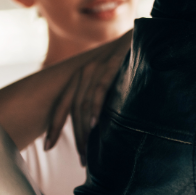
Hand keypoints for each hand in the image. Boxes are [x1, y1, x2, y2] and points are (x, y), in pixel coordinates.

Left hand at [43, 30, 131, 165]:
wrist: (148, 36)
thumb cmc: (133, 61)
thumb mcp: (114, 81)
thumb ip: (104, 98)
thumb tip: (99, 126)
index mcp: (82, 75)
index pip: (63, 103)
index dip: (53, 125)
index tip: (47, 147)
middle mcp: (85, 70)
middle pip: (72, 109)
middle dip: (75, 136)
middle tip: (82, 159)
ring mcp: (97, 66)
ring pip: (83, 103)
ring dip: (84, 130)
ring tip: (88, 151)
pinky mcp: (111, 64)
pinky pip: (99, 89)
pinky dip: (95, 108)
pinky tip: (94, 124)